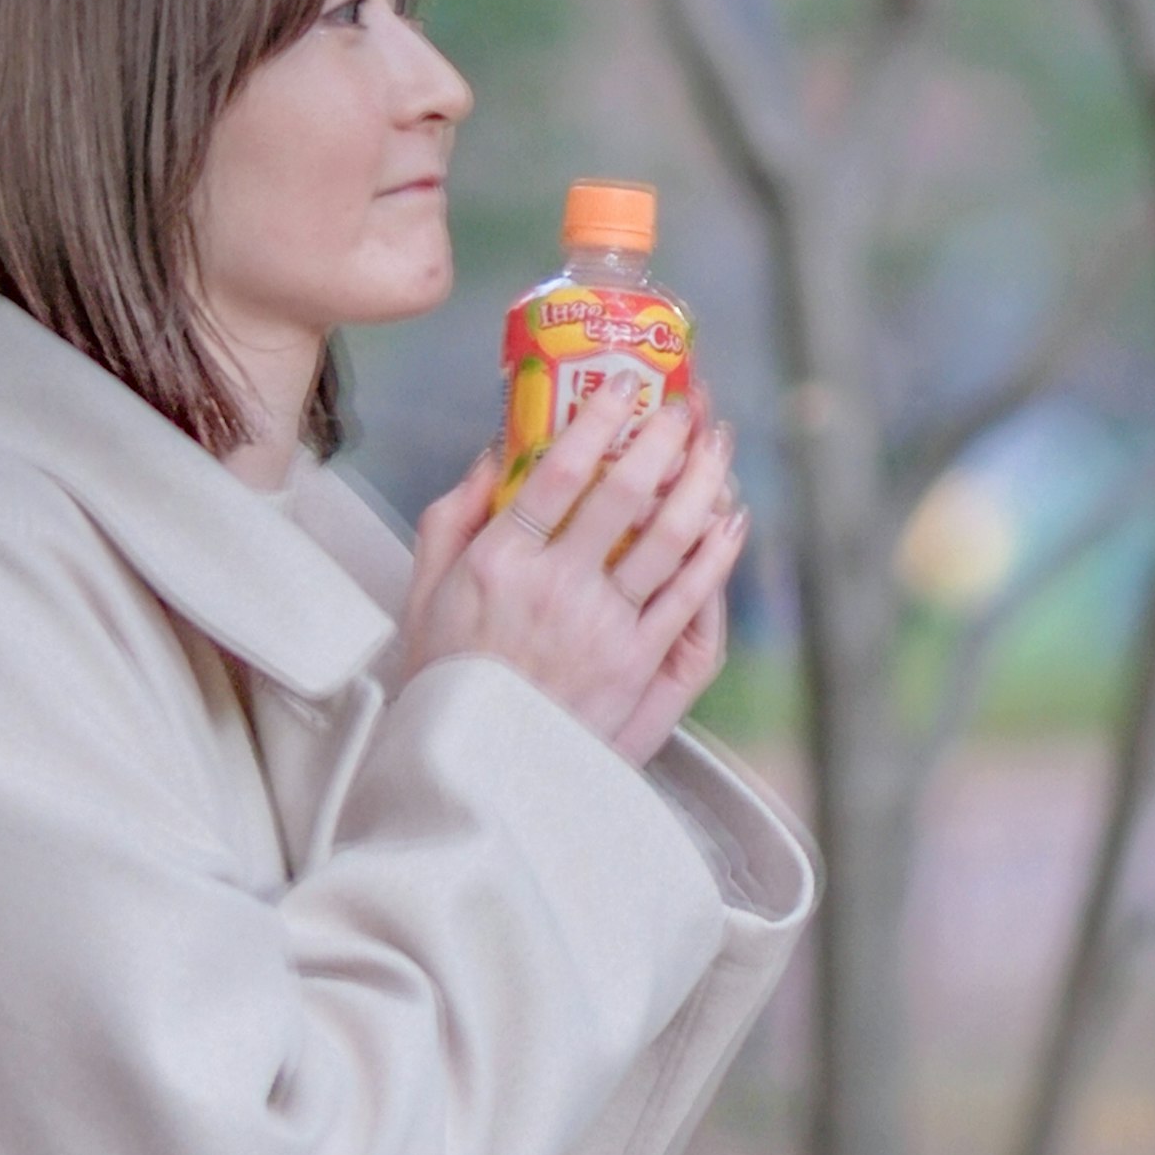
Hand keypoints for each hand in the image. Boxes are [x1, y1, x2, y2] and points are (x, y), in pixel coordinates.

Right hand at [400, 393, 744, 766]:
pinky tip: (730, 519)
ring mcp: (604, 627)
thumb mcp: (424, 589)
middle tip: (684, 405)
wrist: (477, 770)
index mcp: (500, 562)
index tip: (620, 384)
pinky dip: (717, 551)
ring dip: (703, 481)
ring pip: (670, 537)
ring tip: (718, 446)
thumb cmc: (448, 677)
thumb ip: (454, 515)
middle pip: (626, 493)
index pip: (556, 472)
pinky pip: (689, 596)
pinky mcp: (639, 663)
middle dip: (664, 436)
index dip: (597, 419)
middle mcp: (557, 588)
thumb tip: (495, 451)